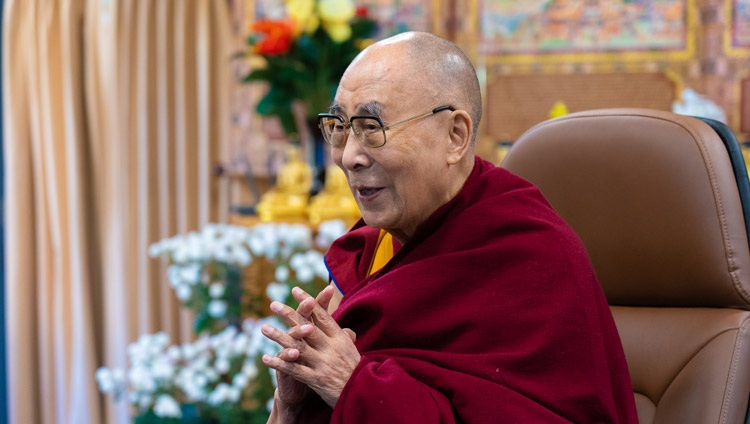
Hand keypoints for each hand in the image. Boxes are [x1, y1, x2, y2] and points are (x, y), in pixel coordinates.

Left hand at [262, 286, 360, 407]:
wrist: (363, 394)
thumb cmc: (358, 372)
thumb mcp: (353, 351)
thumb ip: (345, 339)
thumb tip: (345, 329)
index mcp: (340, 338)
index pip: (322, 316)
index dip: (308, 302)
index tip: (295, 290)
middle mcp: (331, 348)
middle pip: (307, 326)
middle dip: (289, 314)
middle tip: (274, 304)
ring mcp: (323, 363)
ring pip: (297, 346)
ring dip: (278, 336)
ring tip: (263, 328)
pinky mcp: (316, 379)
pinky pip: (294, 369)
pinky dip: (279, 363)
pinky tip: (265, 358)